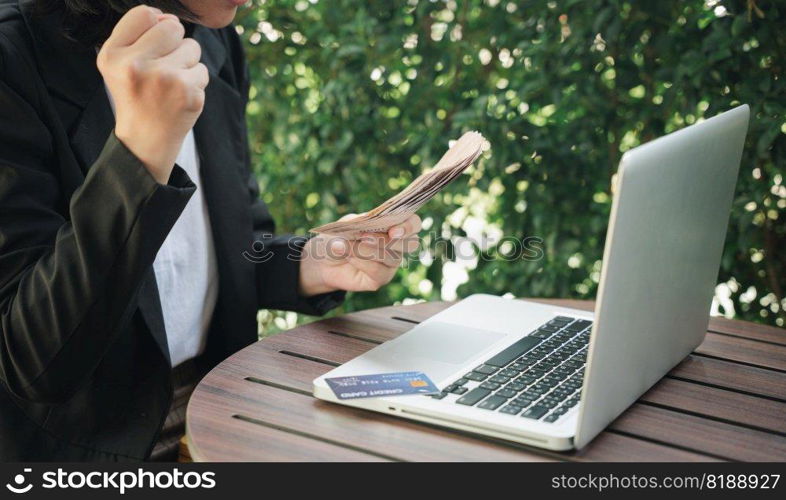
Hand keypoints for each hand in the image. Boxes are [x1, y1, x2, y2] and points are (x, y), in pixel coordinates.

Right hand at [97, 5, 208, 183]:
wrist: (146, 139)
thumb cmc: (135, 94)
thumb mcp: (118, 62)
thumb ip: (137, 32)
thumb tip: (169, 17)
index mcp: (114, 55)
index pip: (145, 14)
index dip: (154, 25)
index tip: (152, 44)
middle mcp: (136, 65)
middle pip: (173, 26)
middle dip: (174, 43)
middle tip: (163, 67)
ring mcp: (165, 79)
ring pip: (192, 47)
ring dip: (186, 63)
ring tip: (170, 83)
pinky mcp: (189, 93)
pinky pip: (202, 70)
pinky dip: (195, 82)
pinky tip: (179, 96)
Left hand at [298, 215, 421, 294]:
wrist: (324, 258)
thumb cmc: (341, 236)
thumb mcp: (349, 224)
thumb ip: (363, 222)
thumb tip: (372, 225)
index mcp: (394, 225)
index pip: (413, 223)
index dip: (408, 226)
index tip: (393, 230)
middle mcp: (398, 245)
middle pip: (411, 243)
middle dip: (389, 241)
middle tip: (366, 238)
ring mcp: (391, 263)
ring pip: (391, 257)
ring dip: (366, 250)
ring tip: (346, 246)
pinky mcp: (380, 279)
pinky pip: (378, 271)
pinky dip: (361, 262)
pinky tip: (348, 257)